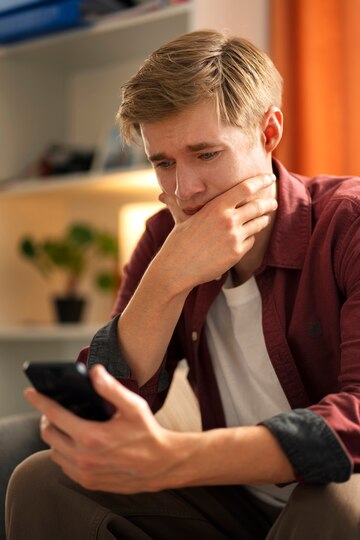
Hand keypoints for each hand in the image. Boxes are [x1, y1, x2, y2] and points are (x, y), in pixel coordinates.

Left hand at [24, 365, 190, 493]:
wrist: (161, 464)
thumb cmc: (147, 432)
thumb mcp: (133, 406)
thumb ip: (111, 388)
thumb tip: (93, 371)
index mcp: (91, 436)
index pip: (55, 415)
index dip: (40, 401)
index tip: (30, 393)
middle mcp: (83, 457)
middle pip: (49, 434)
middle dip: (47, 418)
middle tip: (55, 408)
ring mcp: (84, 472)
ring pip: (54, 452)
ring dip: (55, 437)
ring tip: (65, 424)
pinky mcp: (88, 482)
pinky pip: (64, 466)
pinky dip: (63, 453)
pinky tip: (74, 443)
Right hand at [156, 173, 276, 292]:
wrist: (177, 269)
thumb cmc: (177, 242)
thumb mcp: (180, 219)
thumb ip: (178, 204)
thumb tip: (161, 196)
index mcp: (216, 207)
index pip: (245, 188)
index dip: (260, 181)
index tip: (269, 177)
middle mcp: (228, 220)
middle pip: (258, 206)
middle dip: (268, 203)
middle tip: (272, 202)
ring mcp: (234, 237)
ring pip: (258, 224)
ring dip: (263, 220)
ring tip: (264, 218)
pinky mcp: (237, 253)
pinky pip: (250, 242)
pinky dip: (248, 239)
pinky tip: (243, 239)